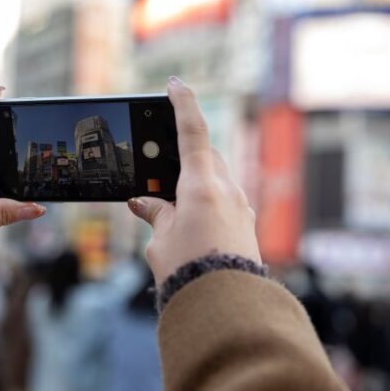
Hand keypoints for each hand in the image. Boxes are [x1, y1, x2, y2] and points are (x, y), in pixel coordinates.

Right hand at [127, 77, 260, 285]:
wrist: (226, 305)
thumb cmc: (191, 271)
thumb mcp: (162, 240)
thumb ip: (155, 214)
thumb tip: (143, 202)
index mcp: (202, 185)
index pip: (192, 130)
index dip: (182, 103)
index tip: (174, 85)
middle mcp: (227, 189)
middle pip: (206, 154)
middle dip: (183, 154)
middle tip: (160, 163)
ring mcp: (241, 206)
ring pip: (216, 177)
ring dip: (194, 180)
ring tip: (170, 202)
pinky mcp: (246, 224)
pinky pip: (224, 198)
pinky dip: (206, 198)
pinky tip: (191, 218)